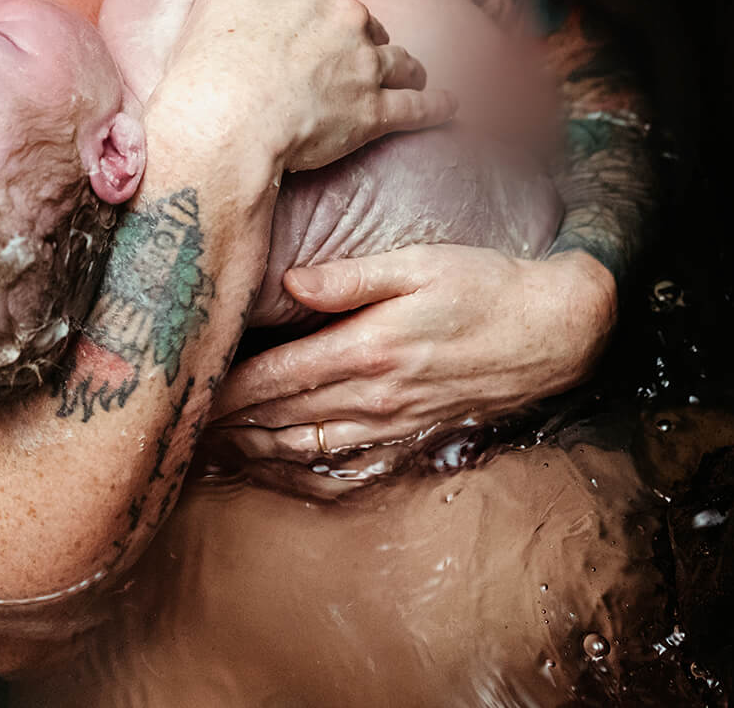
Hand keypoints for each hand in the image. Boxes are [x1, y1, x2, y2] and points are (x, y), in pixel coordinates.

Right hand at [153, 0, 453, 172]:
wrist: (225, 117)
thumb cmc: (213, 55)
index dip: (320, 13)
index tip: (312, 30)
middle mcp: (347, 18)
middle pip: (366, 26)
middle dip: (363, 41)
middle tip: (349, 63)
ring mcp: (365, 65)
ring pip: (399, 62)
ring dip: (407, 68)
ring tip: (413, 77)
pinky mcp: (375, 112)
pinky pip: (418, 107)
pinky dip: (437, 106)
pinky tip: (449, 106)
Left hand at [207, 245, 614, 467]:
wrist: (551, 333)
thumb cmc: (485, 286)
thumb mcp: (420, 263)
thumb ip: (351, 276)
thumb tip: (290, 283)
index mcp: (368, 348)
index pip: (277, 376)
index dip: (227, 387)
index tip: (187, 388)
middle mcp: (376, 396)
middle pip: (282, 418)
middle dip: (228, 422)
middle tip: (182, 421)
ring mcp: (394, 424)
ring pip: (306, 447)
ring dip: (257, 448)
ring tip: (217, 443)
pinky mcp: (411, 437)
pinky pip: (346, 466)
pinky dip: (304, 470)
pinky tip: (282, 465)